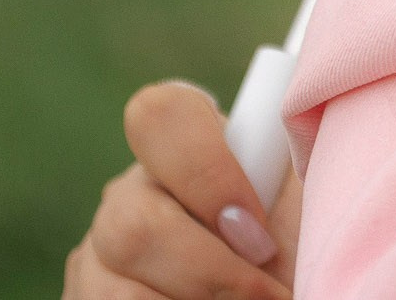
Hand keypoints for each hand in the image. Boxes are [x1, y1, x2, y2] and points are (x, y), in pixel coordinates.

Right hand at [65, 80, 300, 299]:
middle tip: (265, 295)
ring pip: (116, 290)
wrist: (273, 291)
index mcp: (187, 148)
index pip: (160, 115)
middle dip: (209, 274)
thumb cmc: (301, 254)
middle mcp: (132, 194)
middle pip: (132, 224)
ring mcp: (99, 253)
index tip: (258, 233)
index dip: (207, 176)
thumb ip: (290, 170)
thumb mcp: (309, 206)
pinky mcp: (86, 299)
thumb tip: (304, 132)